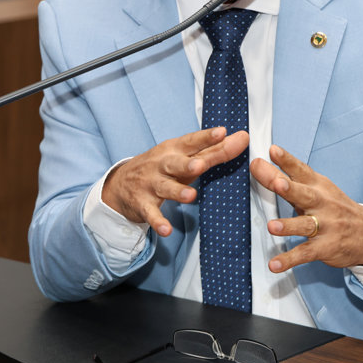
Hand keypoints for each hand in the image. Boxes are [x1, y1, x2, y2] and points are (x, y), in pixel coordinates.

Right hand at [103, 127, 248, 236]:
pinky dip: (158, 222)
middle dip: (187, 164)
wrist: (120, 184)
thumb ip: (215, 150)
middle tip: (200, 165)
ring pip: (165, 188)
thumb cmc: (162, 167)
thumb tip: (243, 138)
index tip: (222, 132)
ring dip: (177, 192)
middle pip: (176, 164)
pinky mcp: (143, 204)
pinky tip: (166, 230)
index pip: (192, 142)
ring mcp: (151, 185)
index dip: (206, 137)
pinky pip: (151, 214)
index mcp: (173, 150)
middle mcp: (162, 165)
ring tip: (190, 196)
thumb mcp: (185, 156)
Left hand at [250, 145, 362, 272]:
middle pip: (305, 195)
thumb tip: (258, 164)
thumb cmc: (334, 207)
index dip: (287, 160)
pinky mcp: (325, 247)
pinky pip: (305, 253)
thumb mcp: (316, 189)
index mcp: (318, 186)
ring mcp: (325, 226)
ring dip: (289, 226)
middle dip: (291, 189)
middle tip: (278, 183)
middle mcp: (322, 204)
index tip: (273, 150)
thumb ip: (286, 178)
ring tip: (272, 227)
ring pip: (305, 225)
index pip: (302, 170)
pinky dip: (290, 260)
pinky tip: (275, 265)